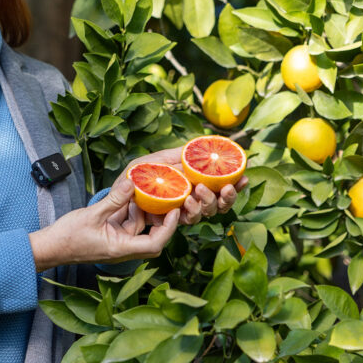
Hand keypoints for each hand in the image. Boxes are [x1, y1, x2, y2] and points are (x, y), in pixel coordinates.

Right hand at [28, 179, 178, 271]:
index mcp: (121, 249)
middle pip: (151, 237)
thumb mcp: (92, 215)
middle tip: (166, 199)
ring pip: (138, 227)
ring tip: (143, 190)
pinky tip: (127, 196)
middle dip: (159, 219)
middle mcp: (122, 248)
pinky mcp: (110, 236)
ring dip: (141, 210)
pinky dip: (128, 211)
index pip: (154, 244)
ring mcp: (116, 243)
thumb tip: (131, 182)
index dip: (168, 229)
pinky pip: (126, 224)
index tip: (174, 212)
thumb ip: (114, 200)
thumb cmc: (67, 237)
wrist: (49, 247)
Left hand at [119, 147, 247, 225]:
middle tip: (224, 187)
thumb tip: (205, 142)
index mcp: (194, 183)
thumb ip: (180, 154)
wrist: (119, 189)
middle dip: (227, 198)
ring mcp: (182, 211)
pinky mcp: (170, 221)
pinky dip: (189, 212)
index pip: (221, 187)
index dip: (236, 185)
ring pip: (206, 214)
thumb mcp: (160, 158)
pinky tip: (186, 201)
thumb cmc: (139, 172)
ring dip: (207, 203)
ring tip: (198, 191)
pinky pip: (186, 221)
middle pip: (220, 204)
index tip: (244, 178)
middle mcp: (192, 199)